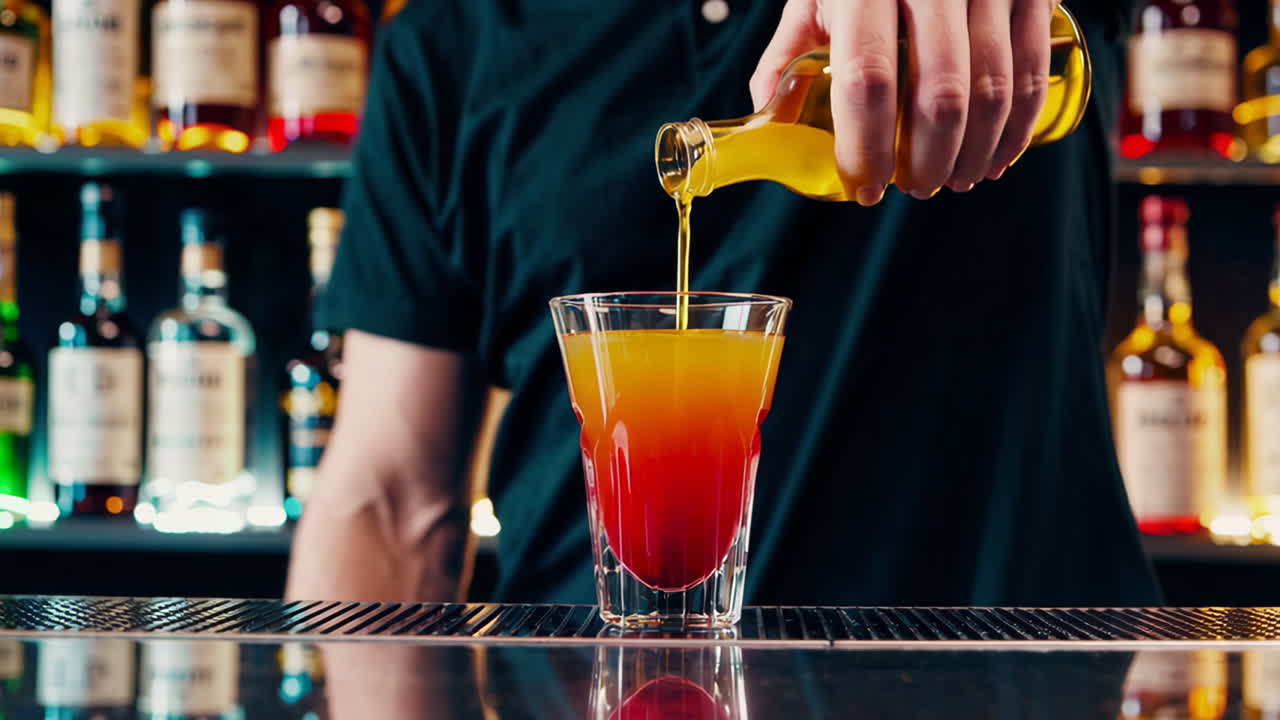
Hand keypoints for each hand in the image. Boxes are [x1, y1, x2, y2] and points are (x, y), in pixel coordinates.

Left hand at [750, 0, 1057, 205]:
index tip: (866, 187)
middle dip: (928, 161)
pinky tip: (995, 155)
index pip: (868, 81)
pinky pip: (1031, 71)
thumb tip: (774, 127)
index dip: (868, 147)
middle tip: (914, 188)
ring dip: (973, 153)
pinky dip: (1016, 128)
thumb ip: (790, 58)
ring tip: (953, 179)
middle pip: (939, 95)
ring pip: (993, 90)